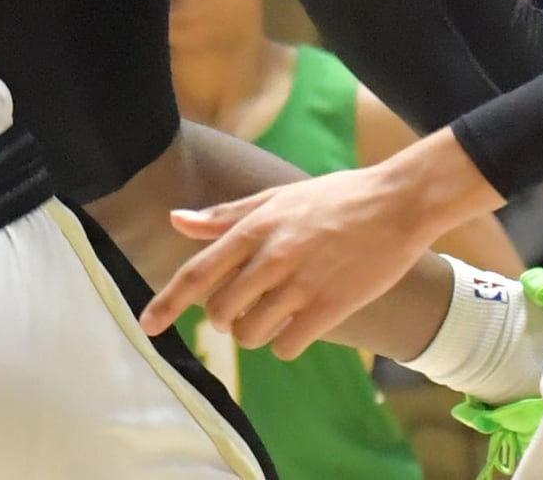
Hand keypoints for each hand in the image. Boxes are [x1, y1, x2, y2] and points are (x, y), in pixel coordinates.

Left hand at [135, 157, 457, 360]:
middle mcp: (271, 257)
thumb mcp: (276, 196)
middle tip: (242, 305)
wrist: (397, 203)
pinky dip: (284, 344)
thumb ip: (225, 215)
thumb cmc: (335, 197)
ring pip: (250, 333)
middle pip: (219, 311)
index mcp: (254, 227)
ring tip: (271, 314)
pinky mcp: (331, 308)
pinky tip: (297, 325)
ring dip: (252, 332)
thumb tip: (177, 220)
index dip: (166, 302)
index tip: (145, 325)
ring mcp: (301, 285)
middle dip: (222, 316)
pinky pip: (286, 346)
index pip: (197, 272)